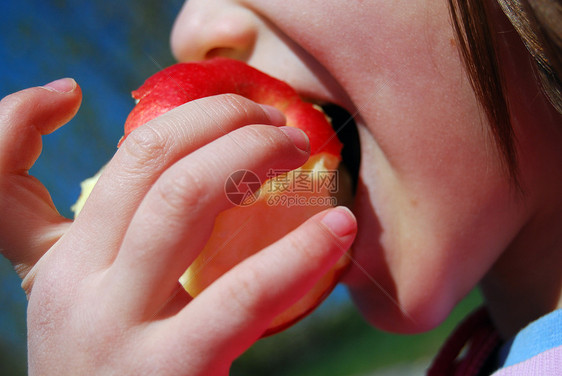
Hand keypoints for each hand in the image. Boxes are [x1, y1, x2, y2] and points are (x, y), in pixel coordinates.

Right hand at [0, 81, 355, 374]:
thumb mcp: (100, 306)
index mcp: (63, 264)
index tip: (228, 100)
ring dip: (253, 158)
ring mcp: (116, 330)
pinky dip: (298, 252)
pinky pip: (242, 293)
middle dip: (224, 121)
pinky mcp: (168, 372)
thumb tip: (199, 178)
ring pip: (184, 202)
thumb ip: (126, 250)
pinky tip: (338, 228)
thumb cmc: (119, 375)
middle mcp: (76, 285)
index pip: (119, 159)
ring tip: (301, 149)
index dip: (187, 115)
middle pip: (154, 165)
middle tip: (277, 119)